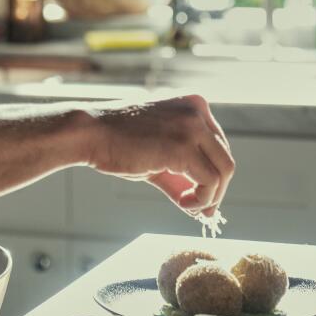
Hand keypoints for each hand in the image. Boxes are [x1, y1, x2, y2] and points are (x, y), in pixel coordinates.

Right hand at [84, 94, 233, 217]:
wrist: (90, 133)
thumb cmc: (118, 143)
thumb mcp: (158, 157)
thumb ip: (182, 178)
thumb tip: (205, 208)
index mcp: (194, 105)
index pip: (218, 146)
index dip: (213, 175)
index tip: (200, 197)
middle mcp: (198, 110)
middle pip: (225, 159)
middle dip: (216, 190)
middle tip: (200, 210)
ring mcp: (193, 126)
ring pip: (224, 171)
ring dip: (210, 197)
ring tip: (187, 206)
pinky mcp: (184, 146)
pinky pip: (209, 181)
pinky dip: (201, 199)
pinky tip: (183, 203)